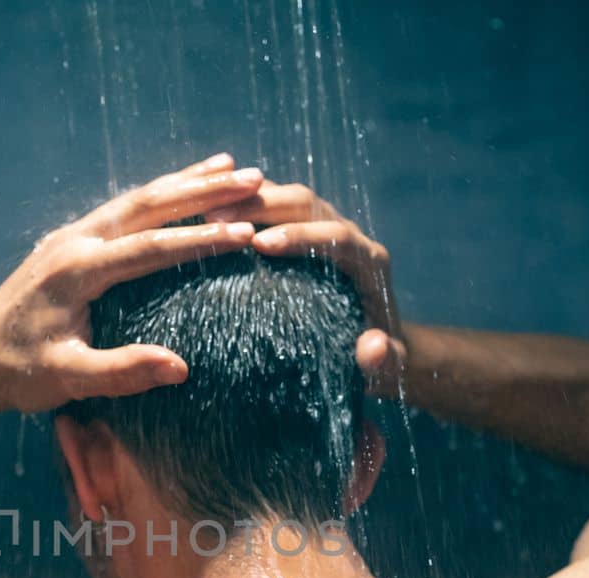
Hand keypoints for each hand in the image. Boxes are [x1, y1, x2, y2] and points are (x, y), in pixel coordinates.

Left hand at [0, 154, 264, 412]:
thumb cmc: (20, 375)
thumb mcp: (69, 381)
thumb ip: (122, 373)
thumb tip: (180, 367)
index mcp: (77, 271)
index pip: (151, 247)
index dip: (200, 239)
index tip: (245, 233)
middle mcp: (74, 241)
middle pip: (148, 204)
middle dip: (204, 190)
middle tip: (255, 179)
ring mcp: (70, 235)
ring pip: (136, 197)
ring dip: (185, 181)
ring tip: (233, 165)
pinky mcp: (69, 240)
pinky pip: (122, 207)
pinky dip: (158, 193)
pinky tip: (183, 186)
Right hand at [205, 179, 406, 397]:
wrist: (376, 346)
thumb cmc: (376, 361)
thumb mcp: (385, 370)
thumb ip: (384, 362)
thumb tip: (372, 345)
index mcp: (370, 263)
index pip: (337, 236)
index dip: (301, 236)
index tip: (260, 245)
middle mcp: (348, 236)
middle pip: (308, 204)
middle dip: (264, 206)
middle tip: (219, 219)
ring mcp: (324, 227)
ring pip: (287, 196)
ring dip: (246, 199)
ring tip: (203, 211)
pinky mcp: (303, 229)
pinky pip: (272, 205)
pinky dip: (242, 204)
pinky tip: (206, 214)